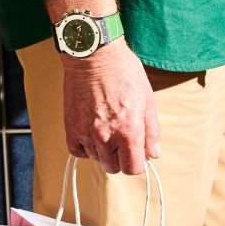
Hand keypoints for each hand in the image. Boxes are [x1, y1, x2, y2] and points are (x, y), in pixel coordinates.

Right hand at [60, 37, 160, 174]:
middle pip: (114, 167)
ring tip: (107, 129)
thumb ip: (151, 131)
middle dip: (121, 157)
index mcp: (129, 132)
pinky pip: (78, 151)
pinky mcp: (71, 128)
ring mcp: (86, 133)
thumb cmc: (124, 74)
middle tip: (122, 138)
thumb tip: (153, 154)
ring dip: (104, 151)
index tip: (137, 151)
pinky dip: (86, 147)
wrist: (94, 57)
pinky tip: (92, 134)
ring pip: (97, 159)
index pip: (133, 168)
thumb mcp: (147, 101)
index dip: (137, 162)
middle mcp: (106, 137)